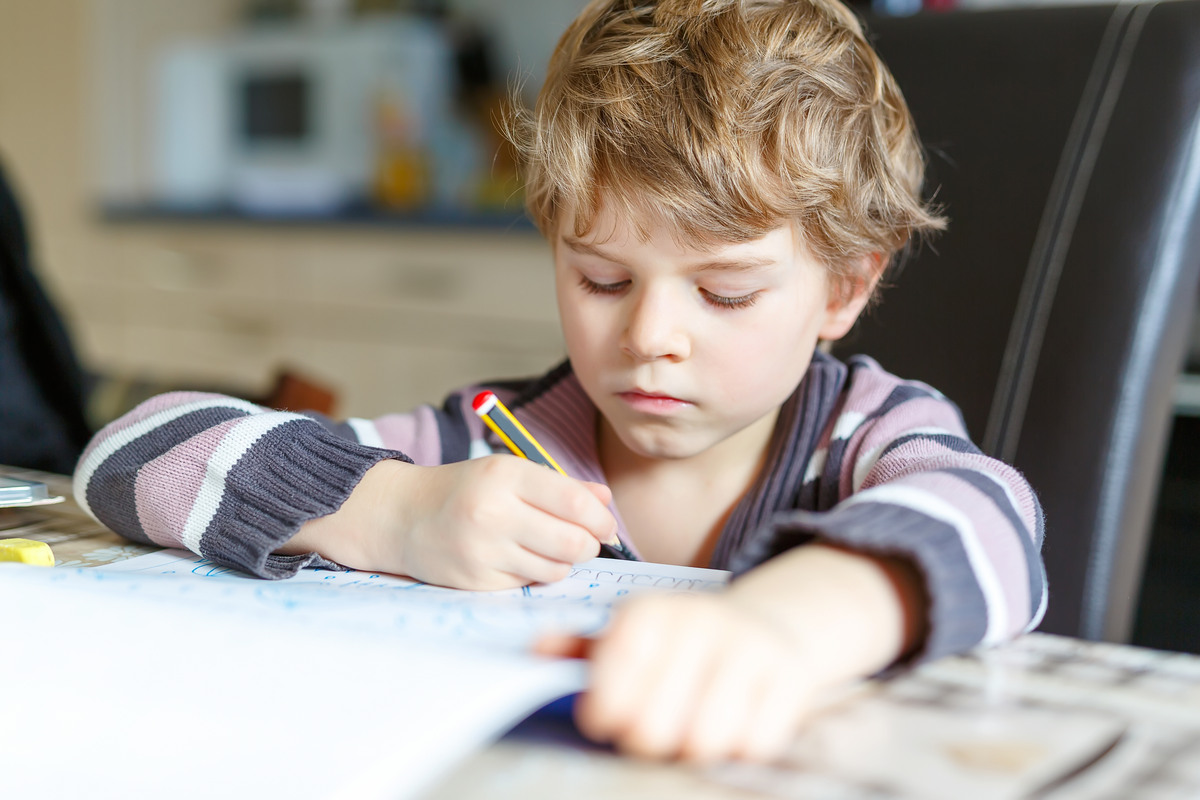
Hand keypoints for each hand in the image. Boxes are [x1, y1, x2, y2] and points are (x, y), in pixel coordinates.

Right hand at [284, 457, 617, 589]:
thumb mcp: (509, 473)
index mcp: (505, 475)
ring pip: (556, 569)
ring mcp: (483, 551)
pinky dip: (532, 575)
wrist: (402, 516)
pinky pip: (528, 584)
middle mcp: (493, 513)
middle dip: (589, 545)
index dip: (600, 518)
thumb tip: (606, 501)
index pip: (575, 503)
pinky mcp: (476, 581)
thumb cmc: (466, 491)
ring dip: (562, 562)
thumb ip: (561, 486)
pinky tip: (516, 559)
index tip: (605, 525)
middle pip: (573, 543)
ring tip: (546, 548)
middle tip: (584, 541)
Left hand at [538, 593, 827, 762]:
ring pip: (703, 742)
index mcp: (650, 614)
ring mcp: (747, 649)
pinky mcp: (789, 677)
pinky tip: (733, 722)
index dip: (603, 713)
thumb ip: (579, 646)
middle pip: (651, 729)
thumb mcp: (630, 633)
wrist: (768, 626)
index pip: (610, 685)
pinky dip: (740, 745)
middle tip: (651, 730)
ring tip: (691, 728)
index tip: (604, 718)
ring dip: (694, 746)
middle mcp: (698, 623)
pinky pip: (753, 744)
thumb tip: (536, 651)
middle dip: (645, 740)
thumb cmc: (679, 641)